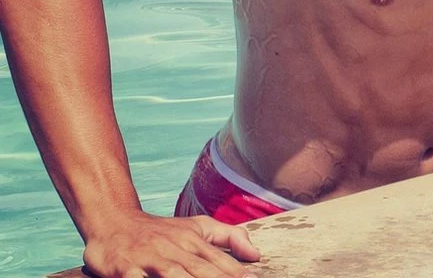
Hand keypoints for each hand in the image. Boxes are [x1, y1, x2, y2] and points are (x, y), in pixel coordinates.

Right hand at [82, 210, 260, 277]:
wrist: (114, 221)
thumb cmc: (162, 231)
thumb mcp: (198, 227)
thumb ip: (229, 236)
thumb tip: (257, 254)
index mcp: (192, 239)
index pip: (218, 259)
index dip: (235, 272)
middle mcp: (173, 248)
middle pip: (199, 269)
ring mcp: (149, 258)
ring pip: (173, 274)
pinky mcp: (124, 268)